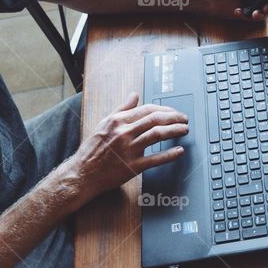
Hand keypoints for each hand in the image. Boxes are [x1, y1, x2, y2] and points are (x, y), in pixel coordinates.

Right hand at [68, 93, 189, 199]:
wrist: (82, 172)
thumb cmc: (93, 148)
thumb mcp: (105, 123)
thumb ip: (122, 109)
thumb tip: (134, 95)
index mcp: (119, 121)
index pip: (148, 109)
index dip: (165, 109)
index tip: (174, 112)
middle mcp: (124, 133)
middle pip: (156, 119)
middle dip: (174, 117)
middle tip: (184, 119)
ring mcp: (129, 149)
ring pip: (157, 134)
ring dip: (175, 131)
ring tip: (185, 130)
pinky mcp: (132, 166)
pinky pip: (155, 159)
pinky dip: (169, 155)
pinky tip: (179, 151)